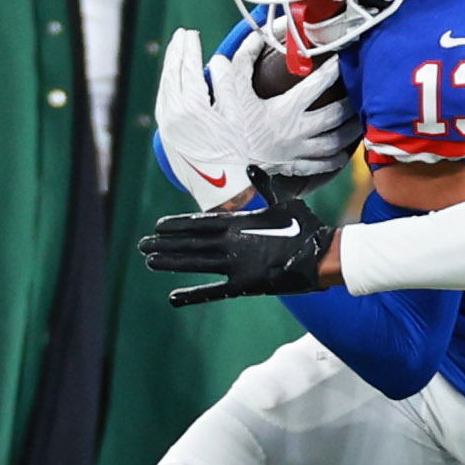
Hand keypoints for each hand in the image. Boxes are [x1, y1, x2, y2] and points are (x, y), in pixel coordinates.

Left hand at [139, 168, 337, 305]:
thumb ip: (265, 185)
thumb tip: (253, 165)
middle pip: (191, 243)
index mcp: (239, 223)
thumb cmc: (306, 226)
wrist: (322, 255)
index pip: (200, 222)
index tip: (158, 226)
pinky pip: (214, 292)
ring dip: (171, 263)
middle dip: (165, 243)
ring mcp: (237, 265)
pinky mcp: (245, 285)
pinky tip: (173, 298)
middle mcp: (232, 243)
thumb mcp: (284, 201)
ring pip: (196, 263)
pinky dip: (193, 296)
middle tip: (142, 245)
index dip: (177, 225)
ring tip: (149, 262)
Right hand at [154, 27, 355, 212]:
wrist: (219, 165)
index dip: (333, 70)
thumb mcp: (231, 87)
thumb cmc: (226, 125)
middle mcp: (297, 132)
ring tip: (360, 120)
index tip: (342, 58)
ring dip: (350, 132)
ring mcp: (297, 152)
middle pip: (335, 116)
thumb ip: (244, 58)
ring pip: (334, 142)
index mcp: (285, 110)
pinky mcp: (292, 168)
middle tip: (359, 92)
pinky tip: (342, 154)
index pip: (318, 85)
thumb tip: (257, 35)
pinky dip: (335, 160)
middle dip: (350, 103)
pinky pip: (321, 165)